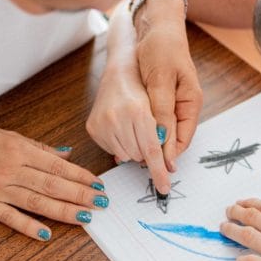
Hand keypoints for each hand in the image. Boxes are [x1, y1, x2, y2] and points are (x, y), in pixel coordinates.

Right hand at [0, 116, 107, 240]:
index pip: (58, 166)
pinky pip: (9, 217)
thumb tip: (67, 154)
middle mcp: (12, 169)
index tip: (99, 184)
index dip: (81, 176)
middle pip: (52, 185)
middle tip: (102, 202)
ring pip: (37, 202)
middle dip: (80, 194)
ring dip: (64, 211)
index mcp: (21, 150)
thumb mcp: (12, 136)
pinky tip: (46, 234)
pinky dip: (28, 226)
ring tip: (86, 216)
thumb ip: (41, 148)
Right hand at [87, 49, 172, 192]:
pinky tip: (122, 127)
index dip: (159, 171)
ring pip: (126, 155)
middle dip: (147, 150)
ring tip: (134, 126)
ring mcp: (102, 123)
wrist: (120, 70)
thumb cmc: (144, 87)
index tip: (164, 189)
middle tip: (147, 132)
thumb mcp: (159, 107)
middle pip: (139, 156)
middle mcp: (117, 118)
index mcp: (138, 111)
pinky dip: (121, 144)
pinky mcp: (92, 127)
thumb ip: (164, 133)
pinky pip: (112, 150)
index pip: (152, 151)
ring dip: (134, 147)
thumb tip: (167, 164)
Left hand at [134, 0, 202, 170]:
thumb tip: (160, 140)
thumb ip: (161, 111)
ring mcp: (170, 102)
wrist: (155, 24)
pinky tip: (127, 135)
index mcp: (190, 102)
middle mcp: (182, 106)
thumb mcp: (161, 80)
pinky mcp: (157, 98)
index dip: (168, 155)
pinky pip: (150, 120)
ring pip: (159, 131)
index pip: (182, 138)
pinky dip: (140, 129)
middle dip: (155, 151)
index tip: (154, 169)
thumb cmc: (162, 48)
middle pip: (171, 138)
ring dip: (146, 142)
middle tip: (135, 163)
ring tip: (128, 153)